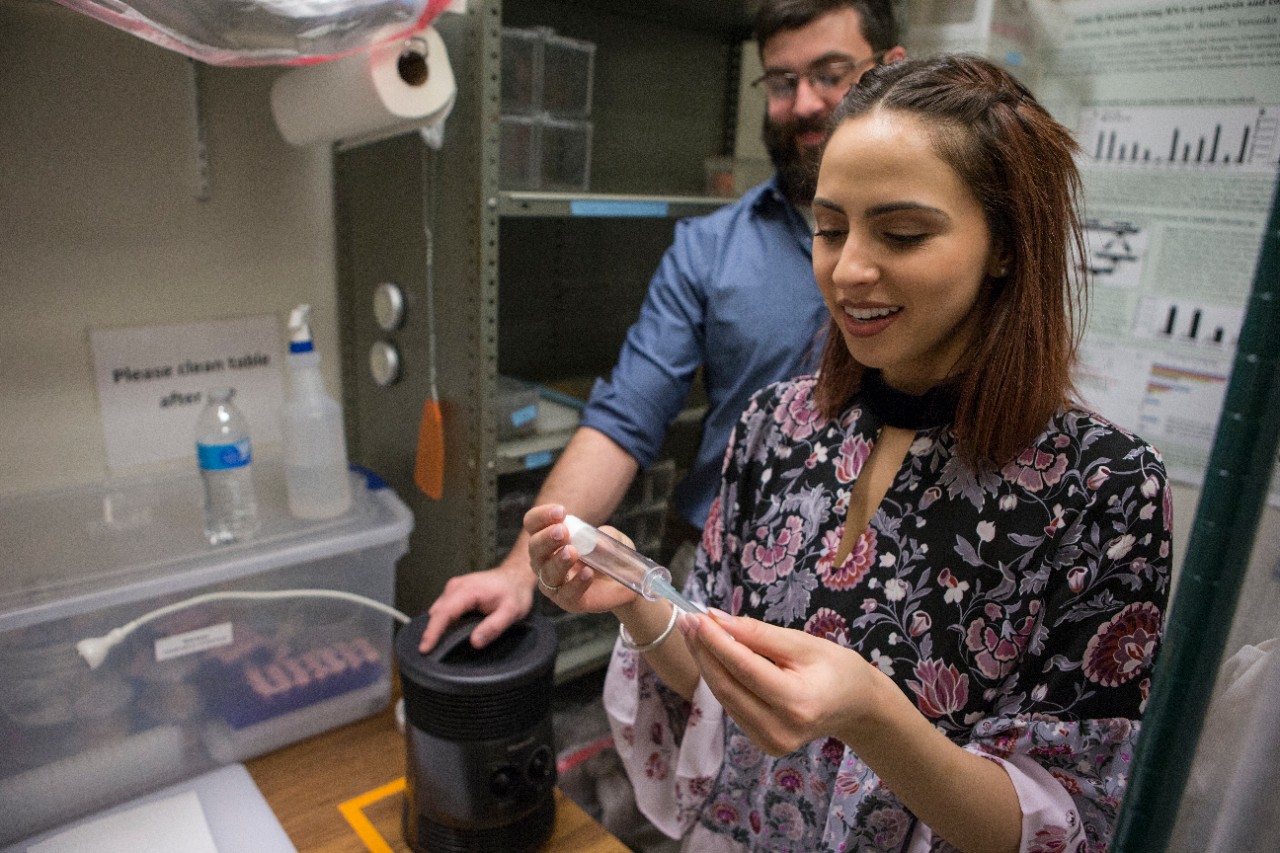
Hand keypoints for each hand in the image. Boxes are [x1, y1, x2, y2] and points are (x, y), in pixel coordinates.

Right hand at [417, 559, 534, 652]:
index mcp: (468, 590)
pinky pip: (442, 609)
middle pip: (436, 613)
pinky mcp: (454, 592)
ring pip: (437, 611)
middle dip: (430, 633)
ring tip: (434, 647)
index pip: (444, 613)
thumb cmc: (515, 592)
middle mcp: (456, 587)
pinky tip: (444, 634)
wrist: (516, 576)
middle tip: (428, 654)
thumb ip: (493, 627)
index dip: (433, 632)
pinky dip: (441, 622)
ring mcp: (453, 588)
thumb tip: (475, 641)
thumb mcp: (512, 612)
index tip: (425, 648)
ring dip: (435, 628)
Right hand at [526, 503, 640, 614]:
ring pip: (546, 572)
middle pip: (534, 548)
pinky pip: (567, 593)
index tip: (561, 511)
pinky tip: (588, 573)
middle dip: (546, 538)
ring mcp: (554, 582)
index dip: (541, 516)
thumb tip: (598, 542)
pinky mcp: (567, 601)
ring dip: (558, 561)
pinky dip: (576, 583)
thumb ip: (607, 537)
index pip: (533, 524)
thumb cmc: (610, 554)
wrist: (624, 582)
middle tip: (562, 532)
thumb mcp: (614, 539)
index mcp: (549, 538)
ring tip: (572, 552)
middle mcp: (545, 560)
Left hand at [677, 609, 888, 755]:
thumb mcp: (803, 643)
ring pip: (724, 697)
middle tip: (688, 620)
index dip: (717, 642)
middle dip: (704, 651)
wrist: (855, 706)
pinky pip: (732, 706)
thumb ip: (759, 634)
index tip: (698, 617)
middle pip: (727, 686)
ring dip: (706, 664)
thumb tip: (718, 619)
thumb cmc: (835, 668)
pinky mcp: (763, 743)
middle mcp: (781, 729)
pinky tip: (713, 656)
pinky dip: (720, 679)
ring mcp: (771, 742)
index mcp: (798, 703)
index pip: (744, 669)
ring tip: (696, 633)